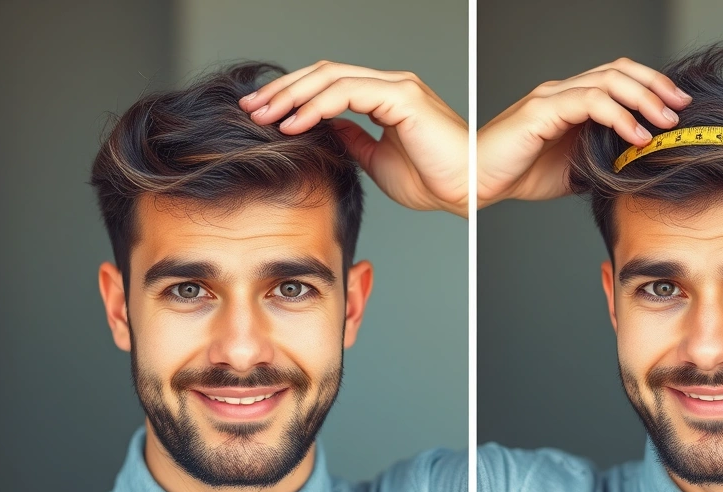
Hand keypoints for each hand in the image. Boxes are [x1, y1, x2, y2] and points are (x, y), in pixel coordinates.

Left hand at [241, 61, 466, 217]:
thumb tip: (323, 133)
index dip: (292, 96)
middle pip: (322, 73)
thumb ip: (352, 141)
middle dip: (281, 90)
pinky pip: (347, 92)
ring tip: (264, 115)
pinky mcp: (401, 96)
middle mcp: (389, 85)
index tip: (262, 115)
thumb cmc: (436, 180)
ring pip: (329, 76)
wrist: (472, 187)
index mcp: (385, 97)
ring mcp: (396, 86)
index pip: (328, 84)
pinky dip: (315, 106)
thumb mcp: (377, 161)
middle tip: (250, 108)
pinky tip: (294, 123)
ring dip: (291, 95)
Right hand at [477, 58, 691, 206]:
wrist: (475, 180)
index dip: (650, 86)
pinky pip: (589, 103)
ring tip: (665, 123)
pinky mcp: (542, 111)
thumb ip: (599, 159)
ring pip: (608, 82)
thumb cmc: (517, 174)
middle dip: (656, 85)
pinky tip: (636, 136)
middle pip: (618, 70)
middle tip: (681, 108)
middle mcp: (561, 92)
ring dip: (644, 99)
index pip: (616, 77)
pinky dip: (619, 117)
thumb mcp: (572, 169)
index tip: (677, 108)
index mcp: (568, 101)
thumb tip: (634, 167)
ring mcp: (551, 98)